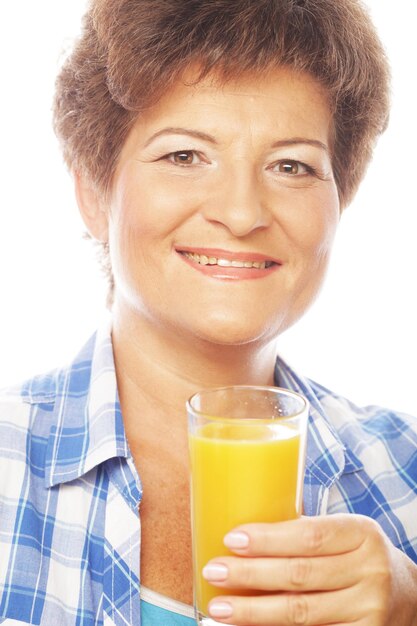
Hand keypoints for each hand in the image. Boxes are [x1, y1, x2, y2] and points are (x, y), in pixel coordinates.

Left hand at [202, 514, 416, 624]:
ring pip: (301, 613)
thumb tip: (244, 537)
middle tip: (215, 571)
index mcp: (362, 534)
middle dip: (251, 575)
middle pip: (300, 575)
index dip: (268, 539)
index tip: (232, 539)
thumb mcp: (344, 533)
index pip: (309, 536)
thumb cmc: (358, 556)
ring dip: (254, 612)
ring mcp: (369, 610)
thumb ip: (306, 533)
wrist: (405, 595)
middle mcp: (370, 571)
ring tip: (220, 607)